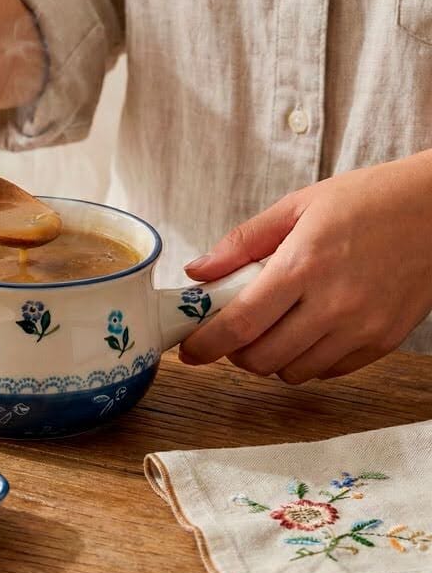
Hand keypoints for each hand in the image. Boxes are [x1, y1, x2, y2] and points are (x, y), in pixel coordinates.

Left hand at [178, 151, 431, 382]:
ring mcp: (362, 327)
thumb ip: (242, 243)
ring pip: (293, 372)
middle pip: (262, 358)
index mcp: (304, 265)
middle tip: (229, 335)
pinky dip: (305, 362)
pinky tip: (304, 334)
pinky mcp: (384, 340)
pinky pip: (329, 371)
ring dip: (269, 360)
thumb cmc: (369, 200)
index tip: (188, 350)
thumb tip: (198, 272)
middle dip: (234, 354)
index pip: (241, 323)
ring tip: (269, 330)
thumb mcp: (297, 206)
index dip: (206, 345)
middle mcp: (334, 304)